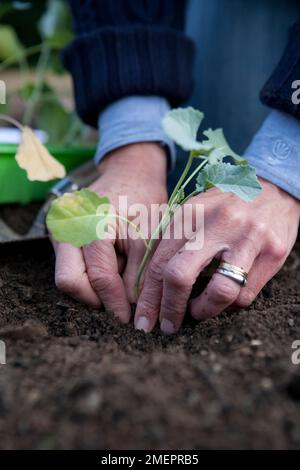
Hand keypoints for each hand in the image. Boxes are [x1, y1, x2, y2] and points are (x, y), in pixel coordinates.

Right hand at [53, 142, 167, 321]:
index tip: (129, 319)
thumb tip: (131, 307)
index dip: (114, 302)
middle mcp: (65, 227)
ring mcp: (58, 231)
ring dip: (94, 288)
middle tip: (120, 307)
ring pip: (69, 277)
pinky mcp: (61, 236)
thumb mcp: (149, 235)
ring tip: (119, 285)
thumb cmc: (143, 200)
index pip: (98, 275)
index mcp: (89, 222)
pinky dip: (91, 276)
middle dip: (96, 299)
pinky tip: (111, 272)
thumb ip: (140, 273)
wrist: (129, 174)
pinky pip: (71, 267)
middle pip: (70, 281)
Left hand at [135, 178, 299, 333]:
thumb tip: (148, 286)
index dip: (148, 296)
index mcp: (191, 212)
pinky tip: (224, 298)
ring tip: (198, 312)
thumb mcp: (195, 213)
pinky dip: (230, 305)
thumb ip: (173, 242)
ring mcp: (248, 237)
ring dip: (203, 311)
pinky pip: (245, 294)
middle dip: (168, 309)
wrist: (274, 188)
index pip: (159, 262)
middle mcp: (218, 223)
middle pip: (180, 276)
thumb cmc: (225, 207)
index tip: (143, 319)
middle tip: (166, 326)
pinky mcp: (273, 252)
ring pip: (219, 292)